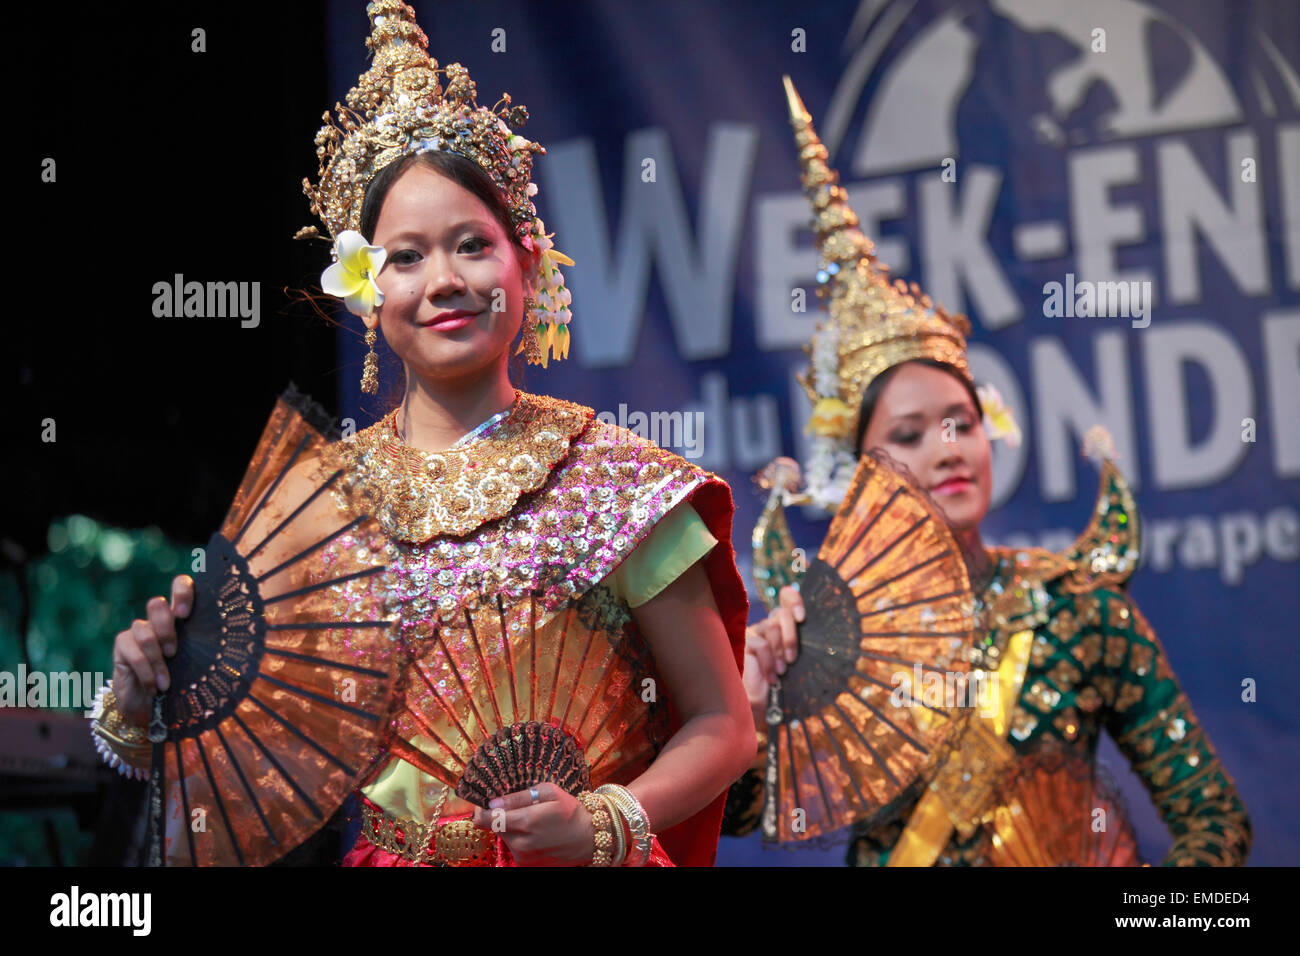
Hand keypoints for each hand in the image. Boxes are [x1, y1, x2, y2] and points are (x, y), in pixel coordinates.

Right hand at [111, 574, 193, 726]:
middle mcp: (157, 620)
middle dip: (165, 627)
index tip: (184, 614)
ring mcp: (137, 631)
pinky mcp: (122, 645)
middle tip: (174, 652)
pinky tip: (154, 688)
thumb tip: (238, 648)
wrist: (150, 708)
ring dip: (157, 659)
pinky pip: (133, 652)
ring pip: (144, 631)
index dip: (181, 591)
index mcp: (180, 618)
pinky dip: (146, 672)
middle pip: (156, 604)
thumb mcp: (198, 664)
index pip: (180, 586)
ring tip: (166, 682)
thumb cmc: (181, 683)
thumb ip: (207, 649)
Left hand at [470, 782, 598, 865]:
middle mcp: (520, 843)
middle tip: (521, 810)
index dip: (482, 810)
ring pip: (505, 838)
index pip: (486, 819)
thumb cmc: (570, 811)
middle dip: (502, 817)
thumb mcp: (549, 792)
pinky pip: (514, 849)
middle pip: (495, 828)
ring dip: (512, 829)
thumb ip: (518, 797)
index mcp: (525, 822)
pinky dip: (520, 841)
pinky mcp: (527, 866)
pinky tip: (537, 835)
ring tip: (533, 823)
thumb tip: (493, 802)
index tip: (486, 804)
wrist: (589, 839)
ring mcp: (523, 857)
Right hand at [742, 585, 802, 721]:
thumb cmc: (786, 684)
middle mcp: (770, 626)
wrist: (765, 705)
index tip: (802, 617)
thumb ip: (804, 645)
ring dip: (780, 651)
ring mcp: (756, 633)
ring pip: (771, 628)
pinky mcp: (745, 643)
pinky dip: (769, 662)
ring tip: (783, 671)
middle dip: (791, 635)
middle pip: (781, 614)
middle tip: (794, 658)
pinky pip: (761, 645)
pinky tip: (772, 677)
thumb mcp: (800, 662)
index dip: (793, 600)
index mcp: (786, 625)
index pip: (786, 598)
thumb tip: (824, 636)